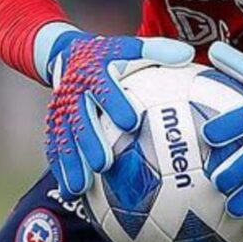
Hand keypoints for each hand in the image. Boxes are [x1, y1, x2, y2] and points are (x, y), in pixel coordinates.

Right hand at [43, 30, 193, 196]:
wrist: (66, 55)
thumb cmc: (110, 56)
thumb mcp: (130, 48)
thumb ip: (157, 51)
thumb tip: (188, 55)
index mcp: (95, 73)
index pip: (105, 88)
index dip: (116, 104)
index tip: (131, 122)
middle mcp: (74, 94)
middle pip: (80, 120)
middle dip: (91, 142)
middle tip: (105, 164)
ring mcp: (61, 112)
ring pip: (64, 140)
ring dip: (72, 164)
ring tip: (81, 187)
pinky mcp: (54, 126)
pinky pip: (55, 149)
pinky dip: (62, 170)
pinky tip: (71, 192)